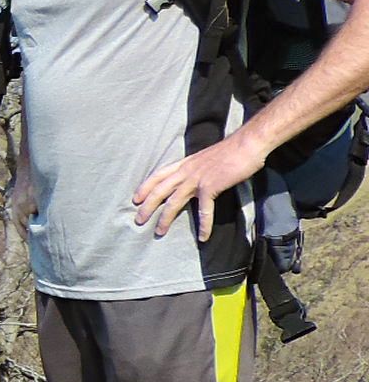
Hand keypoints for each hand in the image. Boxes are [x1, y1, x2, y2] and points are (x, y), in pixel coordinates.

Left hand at [134, 133, 264, 239]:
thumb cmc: (230, 150)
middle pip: (159, 191)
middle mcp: (186, 171)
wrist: (247, 144)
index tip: (135, 199)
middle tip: (138, 220)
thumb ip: (195, 169)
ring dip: (165, 219)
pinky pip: (204, 210)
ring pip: (174, 202)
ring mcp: (197, 179)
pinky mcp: (211, 187)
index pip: (157, 175)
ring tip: (158, 232)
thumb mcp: (205, 158)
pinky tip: (203, 237)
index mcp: (184, 163)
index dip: (145, 187)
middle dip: (147, 207)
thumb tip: (193, 179)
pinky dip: (204, 225)